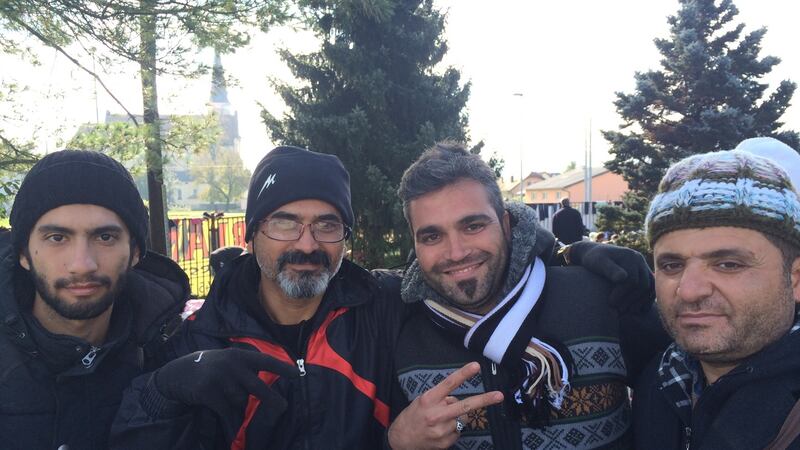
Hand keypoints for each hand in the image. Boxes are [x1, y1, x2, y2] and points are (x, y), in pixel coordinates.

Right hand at [154, 348, 295, 438]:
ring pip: (240, 401)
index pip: (265, 361)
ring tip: (229, 402)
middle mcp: (231, 364)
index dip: (282, 367)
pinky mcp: (208, 392)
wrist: (179, 373)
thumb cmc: (210, 368)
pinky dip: (231, 420)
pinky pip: (226, 411)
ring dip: (238, 407)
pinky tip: (231, 425)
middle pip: (257, 387)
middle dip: (272, 400)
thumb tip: (265, 388)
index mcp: (239, 355)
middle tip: (284, 408)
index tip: (297, 374)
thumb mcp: (228, 361)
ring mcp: (219, 377)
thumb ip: (245, 369)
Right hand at [388, 362, 503, 449]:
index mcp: (429, 399)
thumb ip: (440, 398)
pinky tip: (441, 430)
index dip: (463, 374)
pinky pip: (458, 432)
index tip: (476, 366)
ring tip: (442, 420)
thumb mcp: (422, 401)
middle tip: (499, 396)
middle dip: (484, 400)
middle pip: (464, 405)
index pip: (449, 384)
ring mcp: (441, 430)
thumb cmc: (412, 416)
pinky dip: (453, 430)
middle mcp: (436, 414)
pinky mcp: (445, 442)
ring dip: (457, 418)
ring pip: (462, 419)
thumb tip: (456, 399)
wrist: (400, 440)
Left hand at [568, 241, 654, 312]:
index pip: (632, 280)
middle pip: (643, 285)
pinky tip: (637, 310)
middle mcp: (640, 260)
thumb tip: (622, 277)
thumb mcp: (597, 262)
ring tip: (626, 312)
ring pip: (650, 288)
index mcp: (630, 256)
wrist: (595, 254)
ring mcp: (644, 267)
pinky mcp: (645, 275)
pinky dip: (646, 300)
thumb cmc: (593, 259)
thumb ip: (609, 269)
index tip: (611, 303)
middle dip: (631, 300)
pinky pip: (651, 289)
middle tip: (619, 311)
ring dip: (640, 302)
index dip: (622, 294)